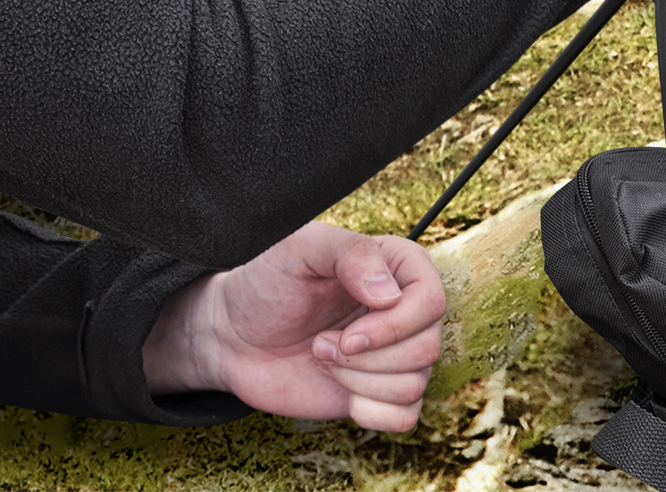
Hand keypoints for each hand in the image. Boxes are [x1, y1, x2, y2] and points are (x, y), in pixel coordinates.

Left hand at [143, 221, 445, 430]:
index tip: (347, 335)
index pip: (432, 301)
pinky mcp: (378, 392)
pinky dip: (374, 413)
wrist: (232, 335)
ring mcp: (394, 354)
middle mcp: (405, 311)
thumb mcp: (300, 249)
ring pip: (416, 383)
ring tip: (323, 359)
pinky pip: (406, 416)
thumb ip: (350, 254)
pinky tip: (342, 393)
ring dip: (360, 381)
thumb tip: (389, 295)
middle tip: (322, 344)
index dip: (393, 327)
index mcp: (398, 268)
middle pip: (428, 347)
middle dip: (367, 358)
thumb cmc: (265, 283)